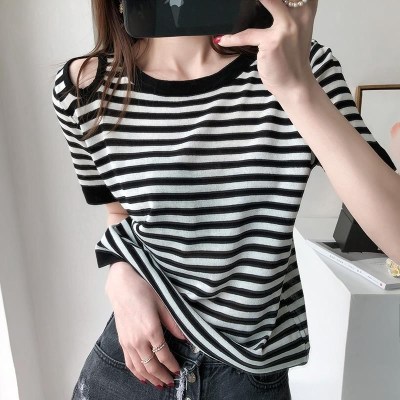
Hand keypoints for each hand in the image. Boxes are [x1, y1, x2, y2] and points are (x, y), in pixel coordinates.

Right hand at [105, 262, 186, 386]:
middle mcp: (138, 340)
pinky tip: (142, 377)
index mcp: (151, 330)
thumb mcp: (163, 304)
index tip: (179, 371)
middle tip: (171, 382)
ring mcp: (128, 342)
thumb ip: (173, 323)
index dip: (172, 366)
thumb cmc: (144, 290)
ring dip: (150, 377)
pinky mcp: (122, 341)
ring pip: (140, 368)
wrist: (122, 285)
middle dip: (162, 376)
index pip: (164, 355)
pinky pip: (129, 363)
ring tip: (159, 383)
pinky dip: (136, 372)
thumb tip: (185, 338)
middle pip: (152, 366)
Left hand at [217, 0, 317, 96]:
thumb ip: (283, 14)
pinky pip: (247, 35)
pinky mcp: (272, 41)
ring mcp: (286, 26)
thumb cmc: (291, 59)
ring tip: (229, 7)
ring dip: (247, 3)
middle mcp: (300, 13)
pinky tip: (221, 40)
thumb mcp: (293, 32)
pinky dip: (232, 38)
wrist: (295, 85)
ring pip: (268, 0)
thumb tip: (258, 6)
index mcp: (307, 8)